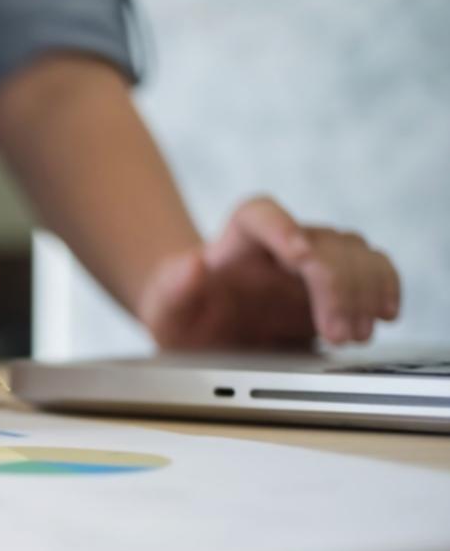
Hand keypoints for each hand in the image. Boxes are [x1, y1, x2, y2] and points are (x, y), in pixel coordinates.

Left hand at [139, 196, 398, 349]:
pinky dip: (385, 288)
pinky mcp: (336, 285)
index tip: (300, 255)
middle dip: (336, 287)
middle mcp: (280, 243)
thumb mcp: (163, 311)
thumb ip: (172, 289)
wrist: (203, 331)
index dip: (282, 227)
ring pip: (355, 254)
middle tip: (336, 332)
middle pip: (320, 243)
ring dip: (364, 292)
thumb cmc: (183, 315)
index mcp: (234, 242)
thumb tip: (191, 265)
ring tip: (354, 335)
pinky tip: (384, 314)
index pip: (258, 215)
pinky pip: (374, 270)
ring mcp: (313, 261)